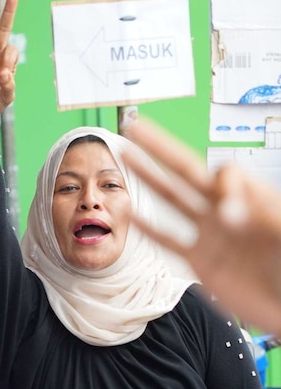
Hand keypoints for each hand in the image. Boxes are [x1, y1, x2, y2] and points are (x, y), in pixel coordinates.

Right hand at [122, 119, 280, 333]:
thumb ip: (260, 214)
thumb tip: (226, 209)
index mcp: (252, 200)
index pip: (224, 173)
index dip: (222, 182)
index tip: (230, 213)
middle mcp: (226, 212)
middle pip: (187, 171)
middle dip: (161, 147)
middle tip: (137, 126)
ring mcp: (210, 235)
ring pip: (172, 199)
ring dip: (148, 176)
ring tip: (127, 156)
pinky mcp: (200, 261)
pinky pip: (168, 241)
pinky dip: (148, 229)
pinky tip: (131, 215)